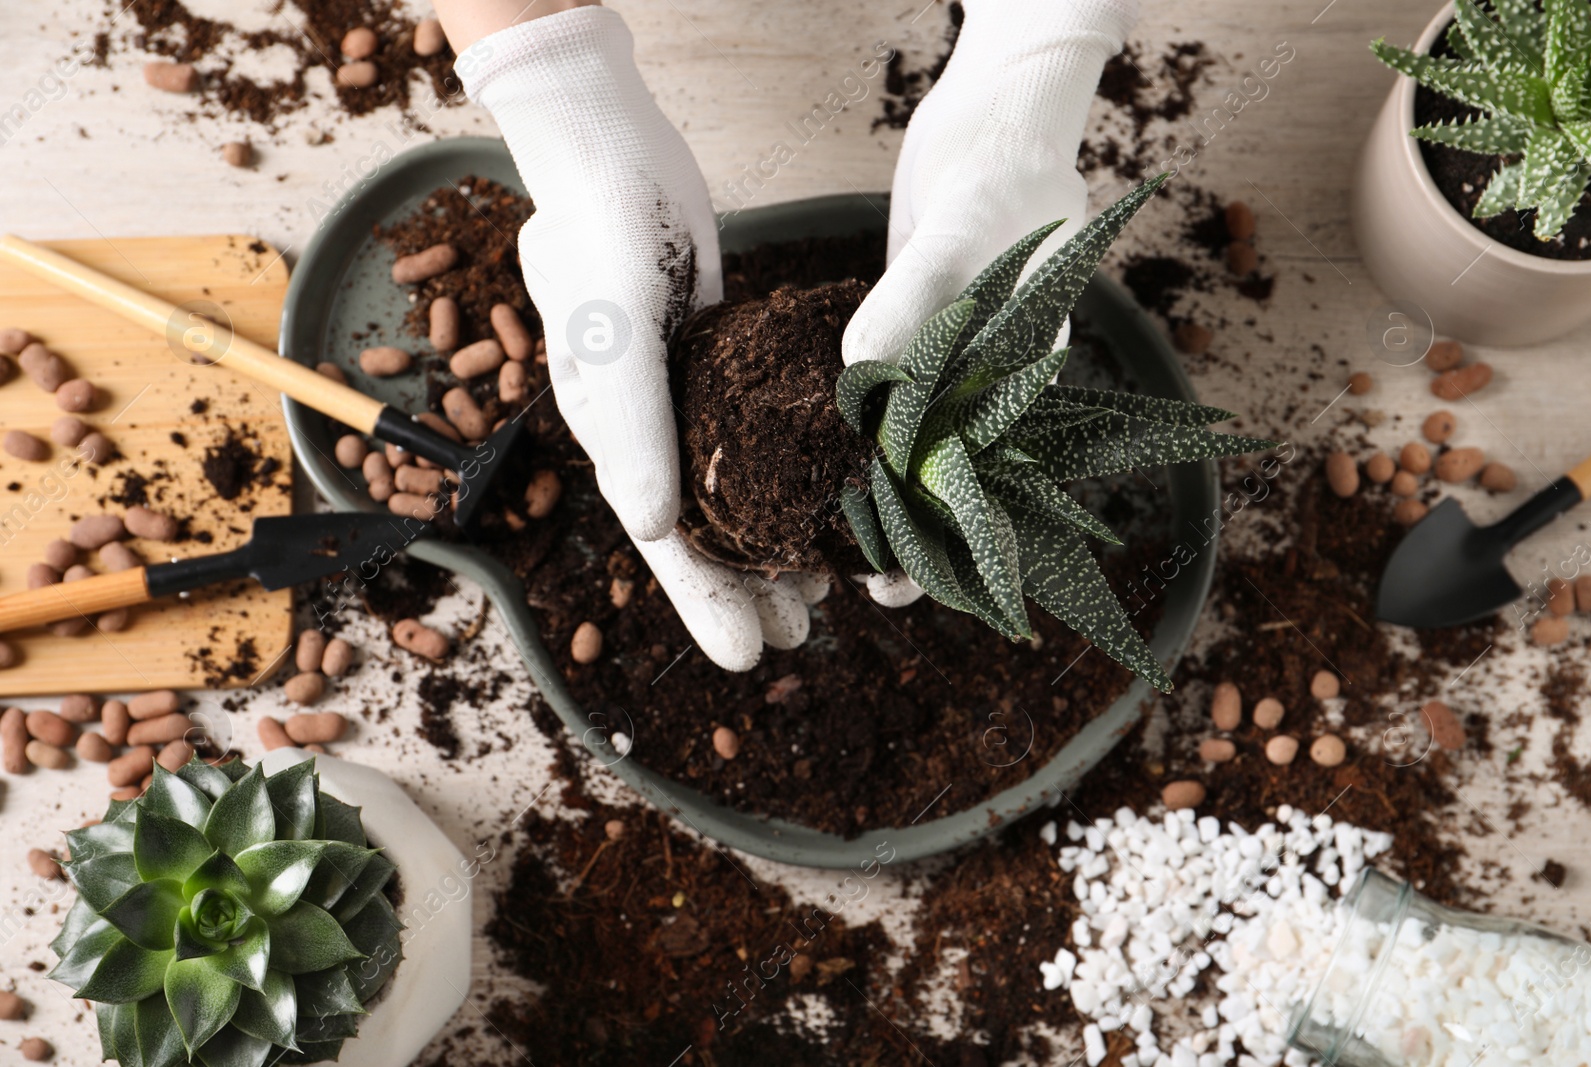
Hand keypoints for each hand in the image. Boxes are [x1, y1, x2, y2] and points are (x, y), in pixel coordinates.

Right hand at [452, 6, 811, 668]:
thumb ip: (630, 425)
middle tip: (804, 635)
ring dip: (770, 540)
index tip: (750, 658)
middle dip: (746, 587)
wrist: (608, 153)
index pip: (665, 540)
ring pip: (730, 490)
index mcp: (615, 436)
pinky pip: (750, 437)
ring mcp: (681, 397)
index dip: (707, 602)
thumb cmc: (602, 233)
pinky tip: (819, 490)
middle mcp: (647, 429)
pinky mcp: (713, 362)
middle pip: (702, 528)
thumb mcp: (616, 327)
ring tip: (822, 587)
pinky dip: (781, 473)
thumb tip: (651, 526)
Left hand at [841, 0, 1136, 607]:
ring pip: (920, 448)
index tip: (903, 582)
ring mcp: (959, 364)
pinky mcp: (921, 337)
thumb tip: (861, 380)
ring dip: (884, 494)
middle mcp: (992, 381)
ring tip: (840, 544)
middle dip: (912, 536)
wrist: (999, 116)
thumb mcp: (962, 230)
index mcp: (1022, 375)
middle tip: (864, 590)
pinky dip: (867, 430)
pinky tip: (832, 456)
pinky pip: (894, 397)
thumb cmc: (1005, 169)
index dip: (947, 537)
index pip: (988, 479)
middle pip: (954, 480)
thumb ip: (915, 305)